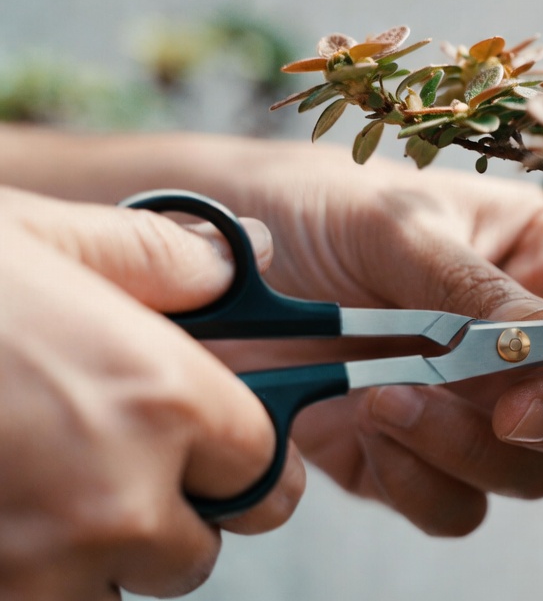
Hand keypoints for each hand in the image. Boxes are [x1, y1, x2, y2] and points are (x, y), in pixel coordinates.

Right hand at [0, 187, 288, 598]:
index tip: (211, 454)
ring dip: (83, 566)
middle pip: (192, 554)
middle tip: (101, 472)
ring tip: (30, 496)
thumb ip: (158, 257)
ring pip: (107, 599)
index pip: (262, 472)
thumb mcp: (44, 236)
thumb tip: (237, 259)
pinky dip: (20, 581)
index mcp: (164, 398)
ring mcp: (37, 564)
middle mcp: (118, 495)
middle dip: (160, 522)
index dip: (236, 461)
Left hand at [184, 138, 542, 535]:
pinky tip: (366, 429)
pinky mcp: (417, 457)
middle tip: (505, 414)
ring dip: (468, 450)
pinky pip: (455, 505)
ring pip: (530, 471)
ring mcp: (475, 405)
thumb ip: (476, 288)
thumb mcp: (397, 223)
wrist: (206, 268)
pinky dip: (420, 483)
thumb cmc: (314, 208)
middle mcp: (526, 339)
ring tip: (387, 395)